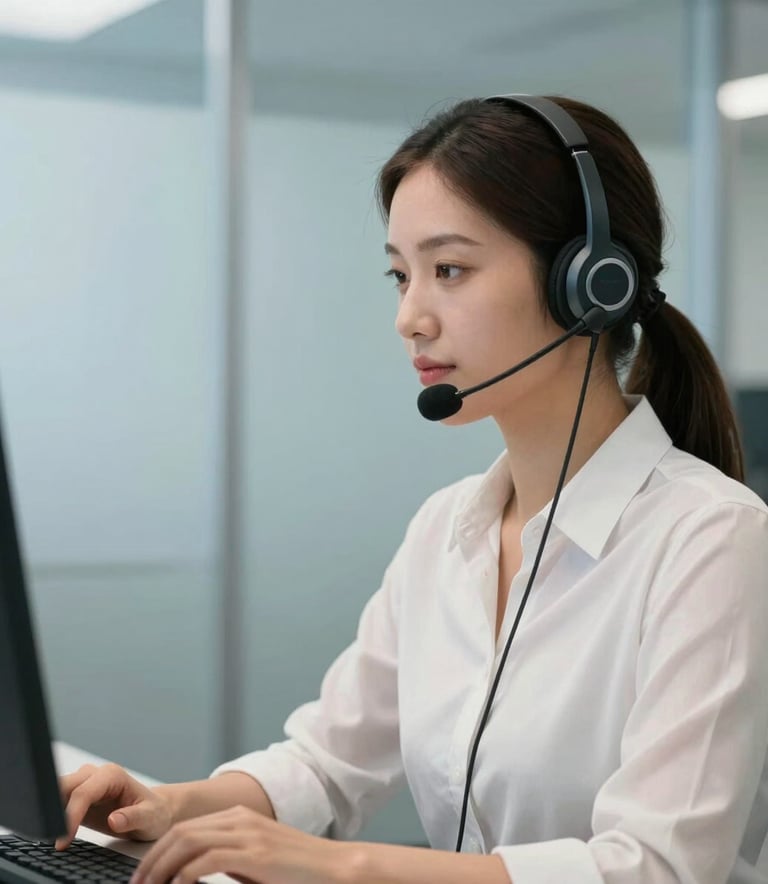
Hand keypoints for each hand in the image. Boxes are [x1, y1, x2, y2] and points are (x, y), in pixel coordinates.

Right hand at [56, 763, 173, 849]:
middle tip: (52, 838)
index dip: (70, 816)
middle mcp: (96, 774)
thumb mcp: (150, 817)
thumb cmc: (154, 812)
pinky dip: (53, 814)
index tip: (63, 838)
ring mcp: (86, 783)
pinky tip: (56, 830)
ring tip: (52, 835)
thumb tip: (114, 820)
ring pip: (57, 791)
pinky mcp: (79, 795)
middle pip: (64, 787)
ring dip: (51, 812)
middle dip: (54, 811)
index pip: (83, 793)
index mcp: (112, 775)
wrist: (154, 811)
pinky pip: (59, 801)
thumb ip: (133, 818)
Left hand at [132, 804, 352, 883]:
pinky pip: (208, 860)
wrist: (335, 868)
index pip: (185, 828)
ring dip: (162, 868)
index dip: (157, 851)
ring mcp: (248, 834)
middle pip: (181, 832)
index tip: (143, 877)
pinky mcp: (256, 854)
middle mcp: (240, 819)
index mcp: (238, 816)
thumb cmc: (295, 871)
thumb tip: (188, 878)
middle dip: (152, 860)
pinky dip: (185, 876)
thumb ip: (226, 861)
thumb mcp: (253, 862)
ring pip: (189, 842)